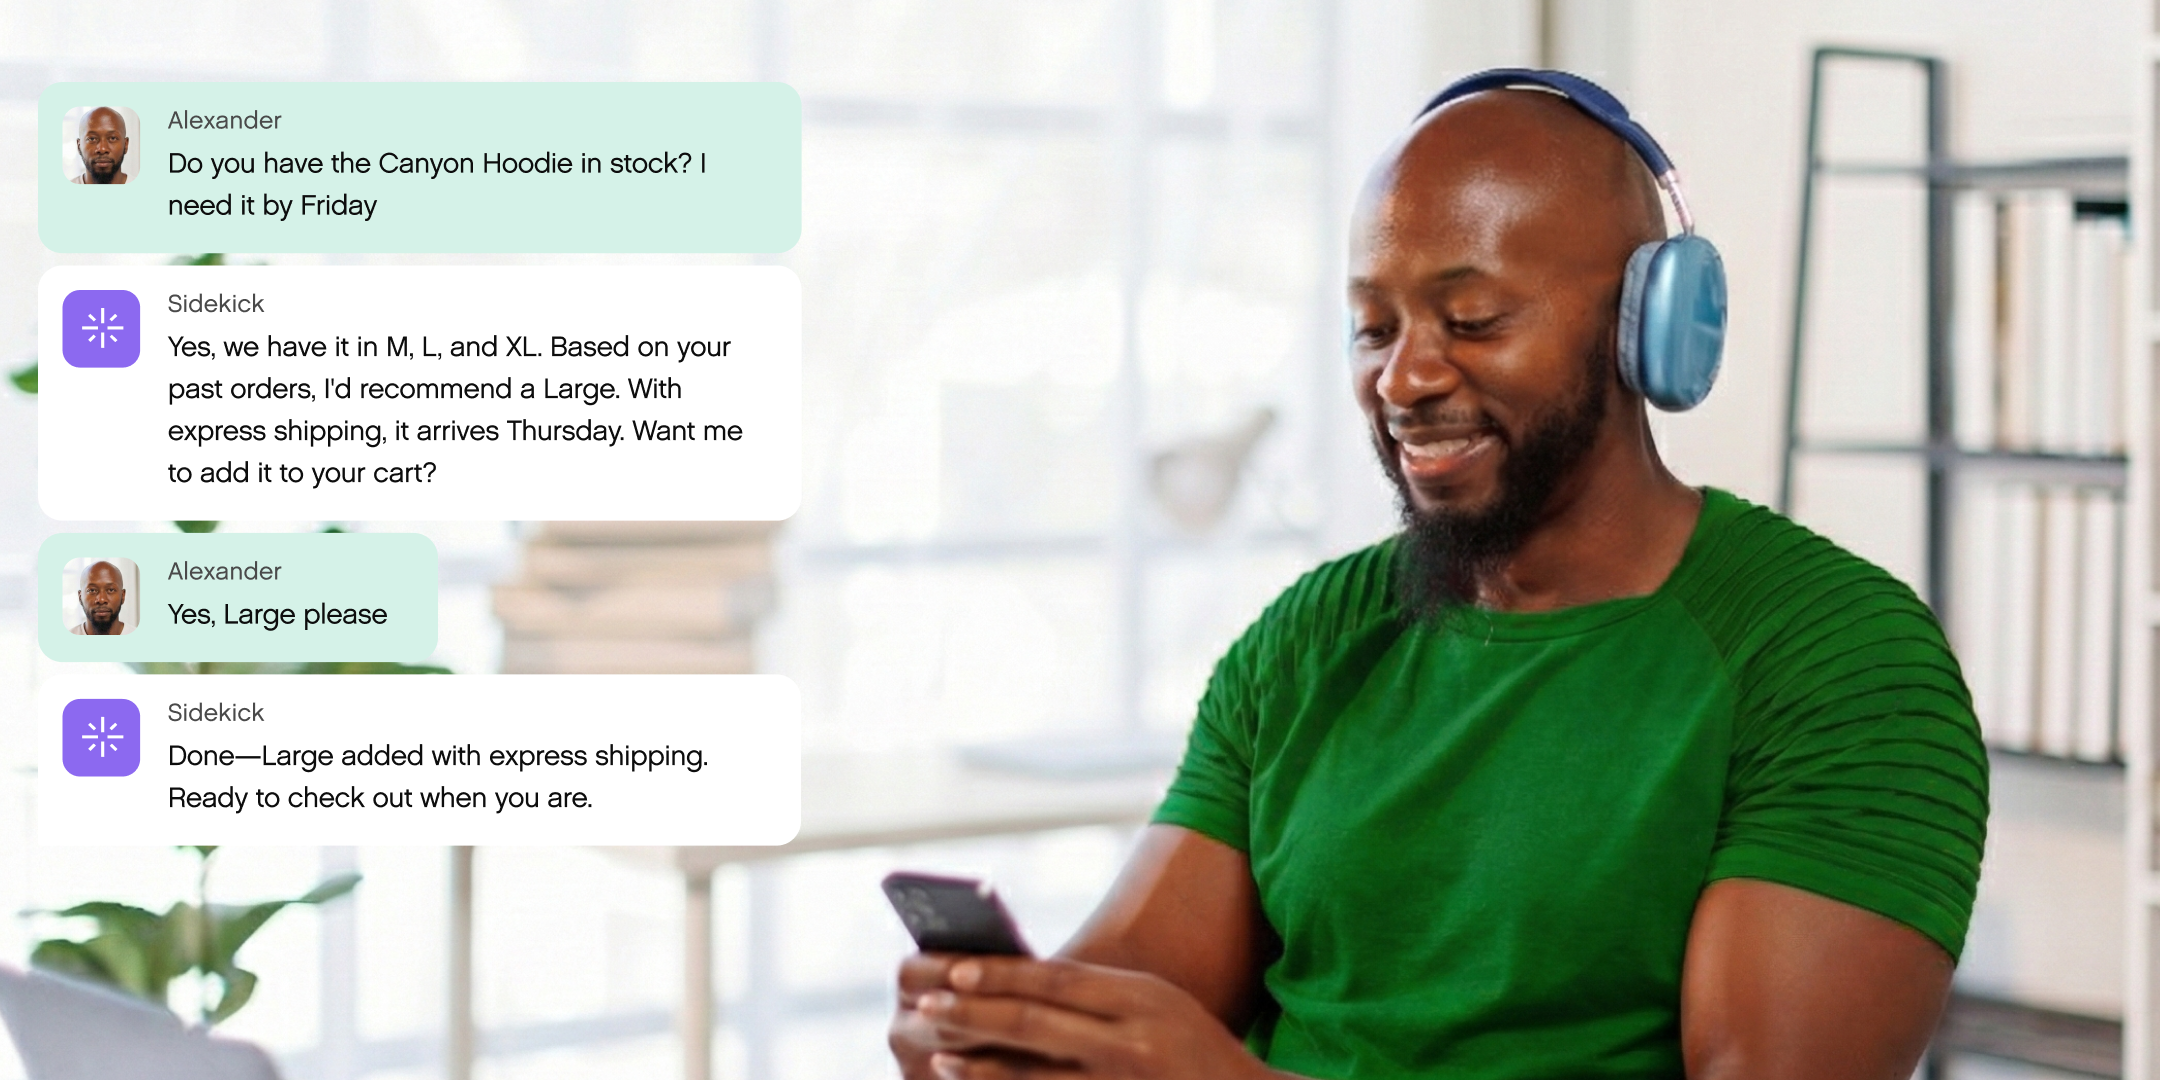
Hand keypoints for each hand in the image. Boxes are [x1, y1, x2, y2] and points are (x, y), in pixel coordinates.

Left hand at [896, 953, 1272, 1079]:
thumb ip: (1097, 993)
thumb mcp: (1158, 1003)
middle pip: (1036, 1025)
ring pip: (1034, 1077)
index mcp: (1142, 998)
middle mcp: (1132, 1043)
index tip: (955, 970)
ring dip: (980, 1066)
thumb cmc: (1193, 1046)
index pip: (1057, 980)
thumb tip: (1016, 980)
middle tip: (928, 1008)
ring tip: (940, 1054)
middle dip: (974, 1016)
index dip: (1001, 974)